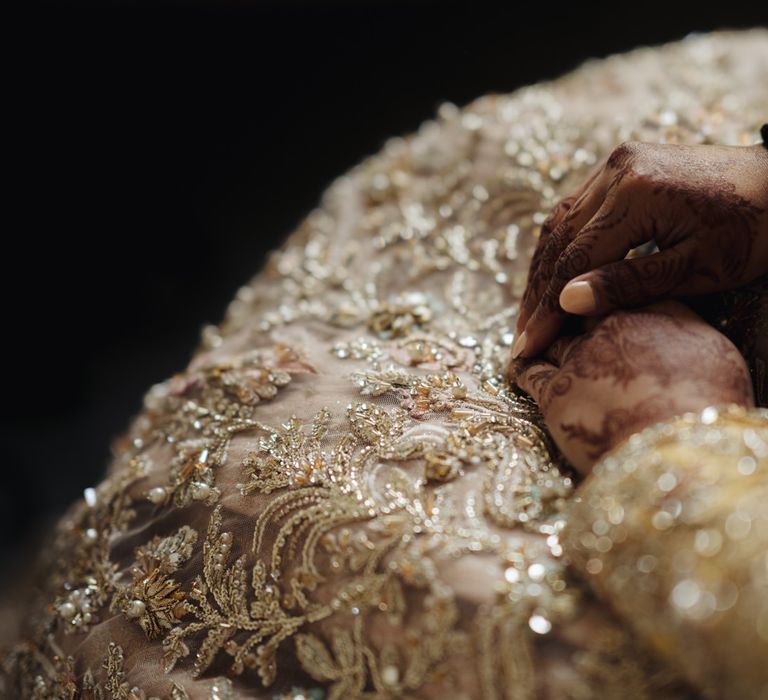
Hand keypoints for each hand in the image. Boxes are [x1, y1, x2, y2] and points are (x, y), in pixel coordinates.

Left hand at [509, 301, 753, 473]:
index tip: (599, 300)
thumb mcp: (714, 356)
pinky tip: (515, 365)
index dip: (606, 293)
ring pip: (550, 336)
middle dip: (569, 312)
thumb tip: (672, 329)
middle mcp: (612, 325)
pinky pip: (526, 371)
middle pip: (579, 308)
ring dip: (540, 337)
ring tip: (531, 338)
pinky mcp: (554, 391)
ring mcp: (579, 356)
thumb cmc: (707, 408)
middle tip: (558, 316)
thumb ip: (685, 331)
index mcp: (655, 309)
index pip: (619, 288)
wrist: (677, 451)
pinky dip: (519, 365)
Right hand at [513, 141, 767, 358]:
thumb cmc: (753, 231)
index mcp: (635, 194)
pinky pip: (576, 209)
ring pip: (559, 222)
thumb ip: (628, 284)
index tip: (528, 346)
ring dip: (542, 268)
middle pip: (557, 240)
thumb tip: (567, 301)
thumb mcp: (696, 268)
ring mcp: (616, 164)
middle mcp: (616, 171)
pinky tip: (553, 274)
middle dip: (537, 292)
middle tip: (522, 336)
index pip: (573, 261)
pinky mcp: (621, 167)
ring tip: (531, 312)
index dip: (548, 309)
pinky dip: (560, 245)